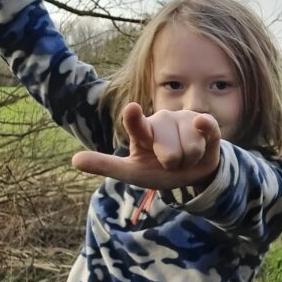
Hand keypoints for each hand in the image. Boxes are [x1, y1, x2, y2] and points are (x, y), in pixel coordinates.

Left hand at [72, 103, 222, 190]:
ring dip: (189, 160)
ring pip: (189, 148)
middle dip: (173, 164)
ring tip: (186, 156)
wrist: (192, 172)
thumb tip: (74, 160)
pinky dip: (206, 127)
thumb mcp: (132, 171)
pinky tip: (201, 125)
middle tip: (170, 162)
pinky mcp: (205, 123)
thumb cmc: (157, 169)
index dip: (135, 119)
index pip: (136, 125)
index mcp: (142, 132)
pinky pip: (207, 125)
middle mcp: (162, 121)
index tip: (132, 110)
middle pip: (169, 152)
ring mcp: (184, 119)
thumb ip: (106, 165)